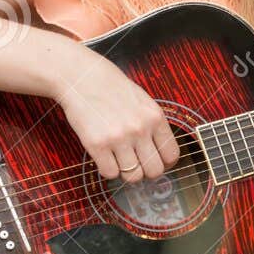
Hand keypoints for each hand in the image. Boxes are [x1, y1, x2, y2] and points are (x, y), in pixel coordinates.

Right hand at [52, 47, 181, 182]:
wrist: (81, 76)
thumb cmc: (111, 88)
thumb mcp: (142, 101)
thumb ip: (153, 125)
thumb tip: (160, 153)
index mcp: (155, 117)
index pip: (171, 155)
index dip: (165, 164)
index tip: (156, 162)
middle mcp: (140, 129)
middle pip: (155, 171)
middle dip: (146, 171)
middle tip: (136, 164)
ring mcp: (119, 138)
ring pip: (133, 177)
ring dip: (126, 172)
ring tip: (119, 159)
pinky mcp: (97, 145)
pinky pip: (110, 173)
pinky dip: (108, 170)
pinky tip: (105, 157)